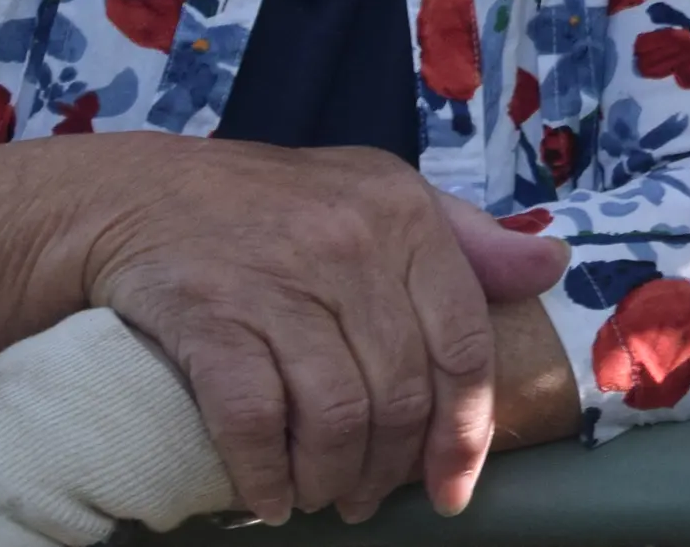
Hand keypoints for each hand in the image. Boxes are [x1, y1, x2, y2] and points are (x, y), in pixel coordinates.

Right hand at [70, 136, 568, 527]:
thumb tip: (550, 265)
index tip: (453, 487)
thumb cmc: (275, 202)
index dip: (465, 432)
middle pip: (400, 394)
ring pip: (336, 415)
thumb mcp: (380, 193)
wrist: (139, 194)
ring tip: (323, 495)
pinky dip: (266, 473)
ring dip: (333, 478)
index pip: (462, 345)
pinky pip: (255, 418)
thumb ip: (466, 237)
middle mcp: (349, 246)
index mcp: (404, 217)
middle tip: (368, 497)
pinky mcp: (209, 315)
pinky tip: (270, 494)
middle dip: (390, 468)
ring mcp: (277, 281)